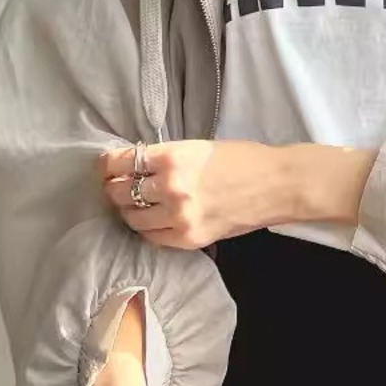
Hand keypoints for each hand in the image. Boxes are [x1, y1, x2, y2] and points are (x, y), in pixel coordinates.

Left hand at [99, 140, 292, 249]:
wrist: (277, 185)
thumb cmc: (243, 160)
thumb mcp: (197, 147)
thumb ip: (165, 157)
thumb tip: (134, 166)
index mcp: (171, 157)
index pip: (119, 163)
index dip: (108, 166)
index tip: (108, 168)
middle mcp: (169, 188)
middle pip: (119, 192)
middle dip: (115, 189)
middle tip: (118, 187)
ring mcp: (179, 217)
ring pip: (132, 218)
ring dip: (129, 211)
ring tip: (136, 206)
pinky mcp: (189, 238)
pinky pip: (152, 237)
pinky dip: (148, 229)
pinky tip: (153, 221)